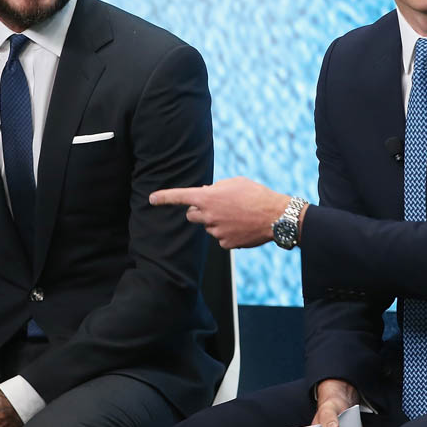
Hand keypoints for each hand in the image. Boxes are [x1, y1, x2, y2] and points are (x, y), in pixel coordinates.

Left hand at [149, 177, 295, 248]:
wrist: (275, 216)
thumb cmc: (255, 194)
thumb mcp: (234, 182)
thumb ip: (215, 188)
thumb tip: (205, 194)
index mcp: (207, 198)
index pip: (179, 197)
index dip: (163, 197)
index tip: (151, 199)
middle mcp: (208, 216)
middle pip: (191, 215)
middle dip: (198, 211)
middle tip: (216, 206)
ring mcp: (216, 231)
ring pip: (208, 226)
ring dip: (216, 221)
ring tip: (237, 214)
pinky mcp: (226, 243)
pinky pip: (220, 237)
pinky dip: (227, 232)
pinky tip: (241, 226)